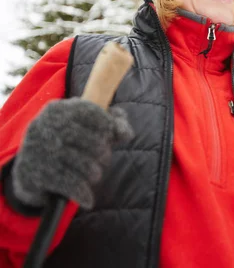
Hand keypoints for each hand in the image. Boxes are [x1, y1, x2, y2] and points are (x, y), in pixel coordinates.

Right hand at [10, 98, 134, 209]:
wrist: (30, 170)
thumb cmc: (69, 143)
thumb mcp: (90, 127)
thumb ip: (115, 123)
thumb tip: (126, 133)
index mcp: (58, 109)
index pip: (91, 112)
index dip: (108, 125)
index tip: (111, 135)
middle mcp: (44, 126)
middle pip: (92, 141)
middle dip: (104, 153)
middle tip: (103, 159)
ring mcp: (37, 149)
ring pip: (83, 163)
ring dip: (95, 173)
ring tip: (95, 174)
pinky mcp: (34, 173)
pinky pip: (69, 183)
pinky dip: (83, 193)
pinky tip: (88, 199)